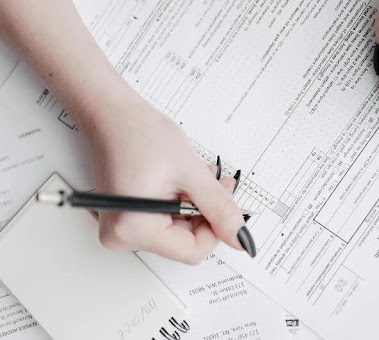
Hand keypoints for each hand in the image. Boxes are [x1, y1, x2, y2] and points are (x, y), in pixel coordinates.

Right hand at [84, 100, 254, 263]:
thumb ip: (219, 207)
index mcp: (134, 229)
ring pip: (178, 230)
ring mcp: (123, 228)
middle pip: (185, 241)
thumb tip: (239, 236)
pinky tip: (185, 181)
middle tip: (217, 184)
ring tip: (199, 177)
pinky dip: (181, 202)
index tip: (226, 205)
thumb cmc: (138, 133)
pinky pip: (165, 220)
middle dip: (206, 213)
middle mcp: (122, 236)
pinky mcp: (127, 218)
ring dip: (195, 205)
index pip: (192, 251)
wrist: (111, 115)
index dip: (216, 229)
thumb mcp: (190, 172)